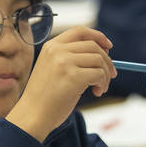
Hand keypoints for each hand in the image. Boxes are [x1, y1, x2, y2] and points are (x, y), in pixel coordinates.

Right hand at [7, 26, 115, 141]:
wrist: (33, 115)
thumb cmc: (45, 97)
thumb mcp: (53, 69)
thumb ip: (71, 58)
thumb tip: (103, 54)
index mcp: (51, 46)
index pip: (80, 31)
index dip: (97, 36)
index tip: (109, 46)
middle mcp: (57, 50)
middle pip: (93, 46)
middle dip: (107, 60)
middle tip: (111, 74)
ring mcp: (65, 62)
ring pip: (99, 60)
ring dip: (106, 75)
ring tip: (101, 88)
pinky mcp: (74, 77)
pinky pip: (99, 74)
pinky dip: (103, 83)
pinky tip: (97, 92)